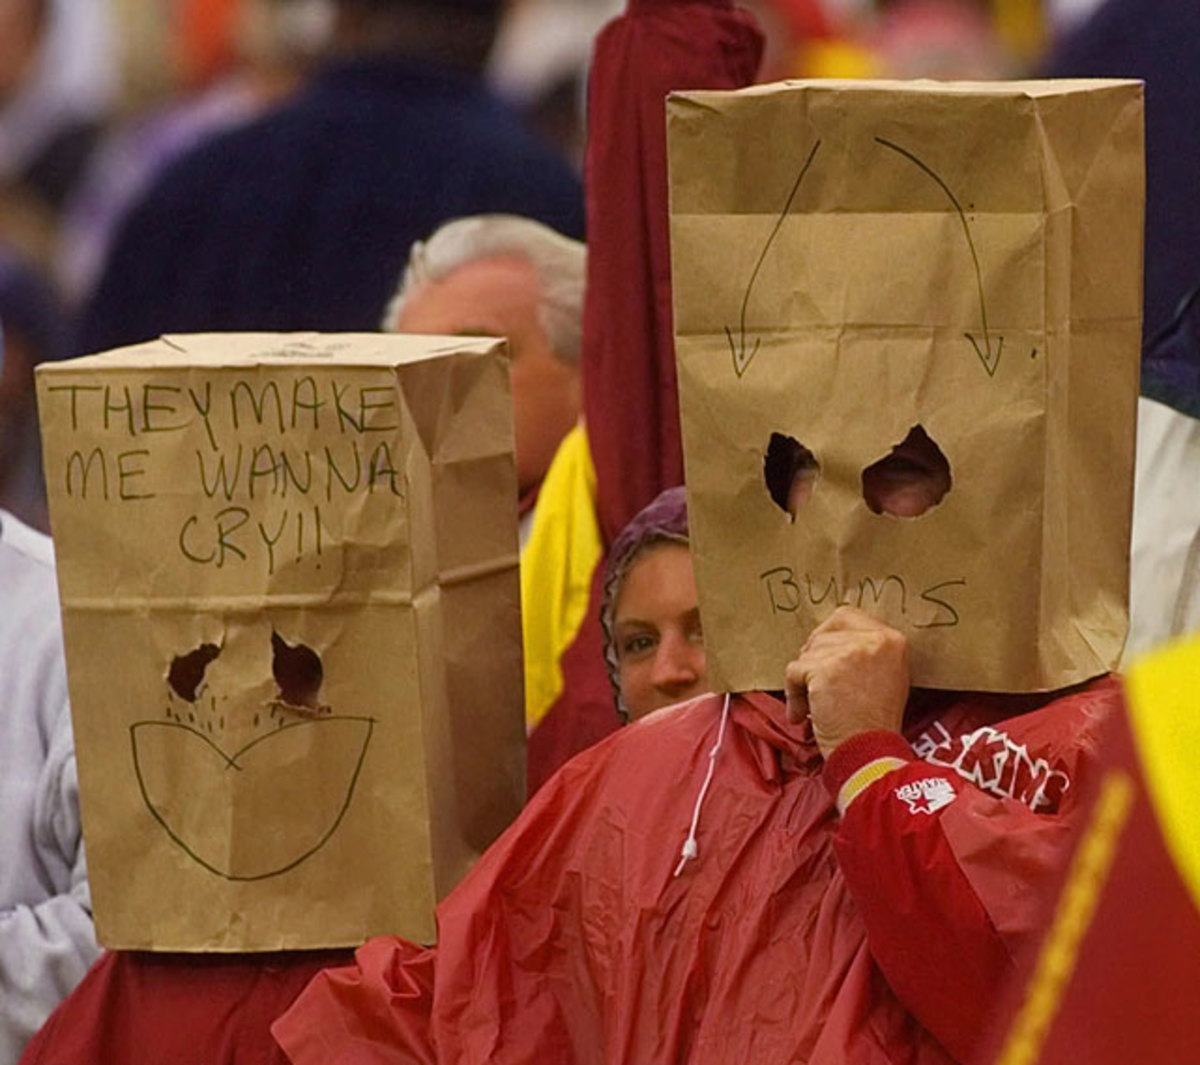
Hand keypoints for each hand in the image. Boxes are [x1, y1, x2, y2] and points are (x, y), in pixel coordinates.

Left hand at [784, 606, 909, 759]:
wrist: (869, 752)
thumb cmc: (873, 723)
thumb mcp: (887, 676)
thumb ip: (865, 651)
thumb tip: (826, 637)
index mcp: (892, 639)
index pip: (846, 615)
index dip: (828, 636)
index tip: (824, 660)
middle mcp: (875, 640)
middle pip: (822, 633)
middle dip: (813, 659)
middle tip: (816, 686)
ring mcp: (850, 652)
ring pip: (807, 653)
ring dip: (802, 681)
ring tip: (814, 706)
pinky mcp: (825, 668)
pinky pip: (794, 671)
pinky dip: (792, 694)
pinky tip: (803, 714)